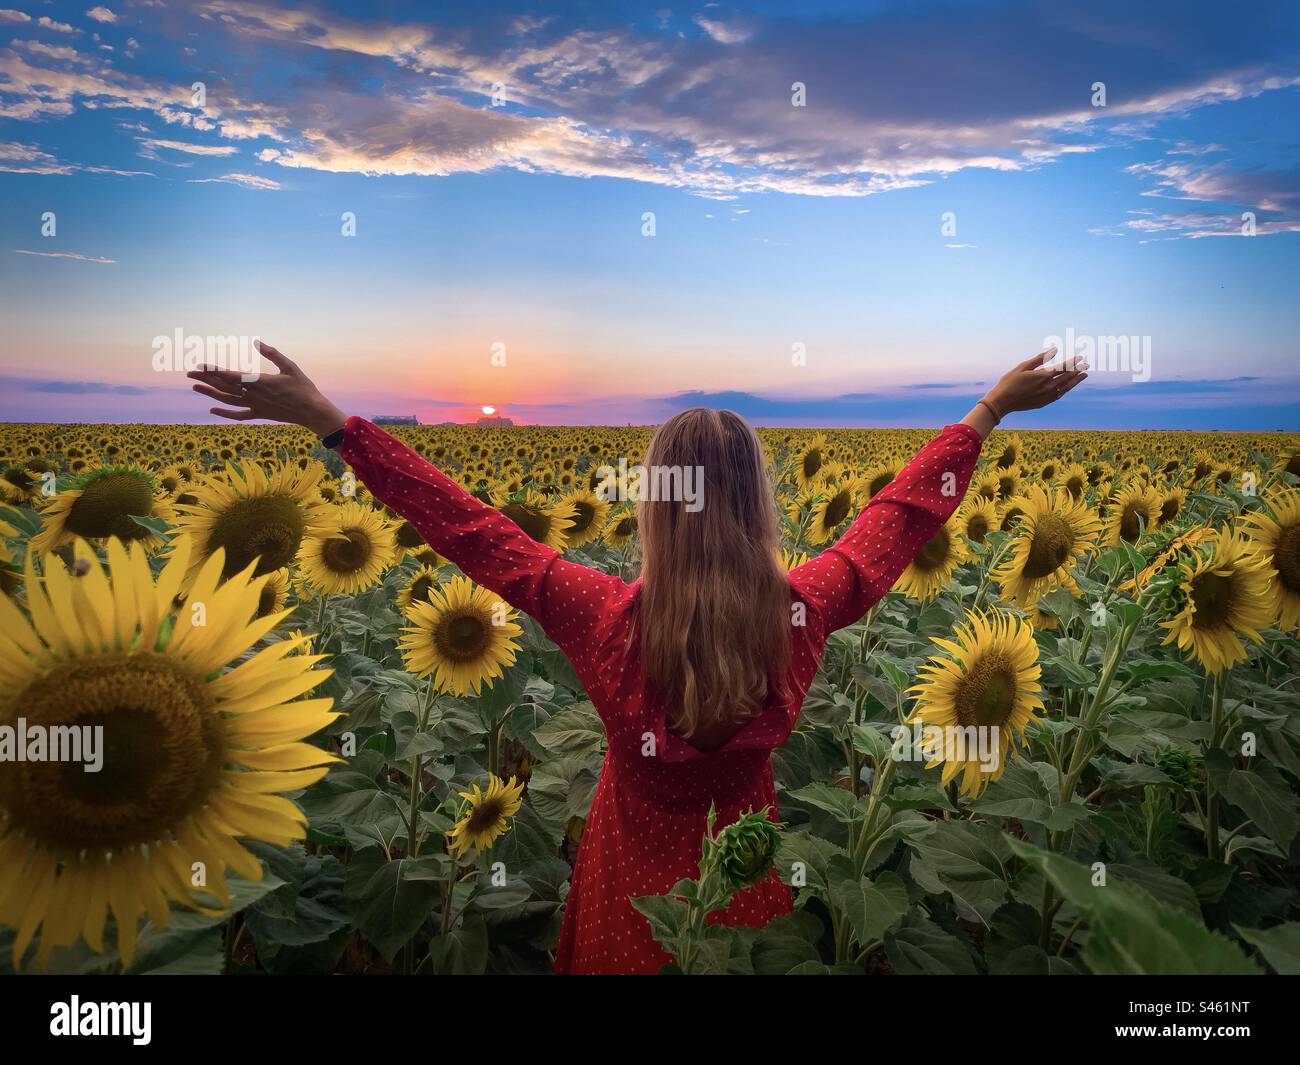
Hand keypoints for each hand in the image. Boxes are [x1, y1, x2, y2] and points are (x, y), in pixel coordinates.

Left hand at [187, 340, 347, 437]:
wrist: (312, 412)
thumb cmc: (303, 388)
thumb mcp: (290, 366)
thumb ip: (273, 353)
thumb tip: (257, 341)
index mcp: (259, 382)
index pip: (230, 375)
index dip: (214, 370)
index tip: (200, 365)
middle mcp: (253, 395)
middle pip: (224, 386)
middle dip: (206, 379)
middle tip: (189, 373)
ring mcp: (255, 406)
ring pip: (227, 400)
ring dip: (210, 394)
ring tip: (195, 387)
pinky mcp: (260, 414)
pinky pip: (238, 415)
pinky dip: (224, 413)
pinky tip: (212, 409)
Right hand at [984, 346, 1087, 416]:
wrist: (1002, 402)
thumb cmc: (1009, 382)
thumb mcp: (1023, 367)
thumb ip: (1040, 358)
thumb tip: (1054, 350)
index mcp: (1043, 376)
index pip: (1063, 367)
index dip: (1073, 362)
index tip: (1080, 357)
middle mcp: (1048, 387)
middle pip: (1067, 377)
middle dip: (1077, 370)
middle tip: (1086, 365)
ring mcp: (1046, 396)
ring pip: (1066, 387)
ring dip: (1075, 381)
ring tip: (1083, 375)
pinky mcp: (1043, 402)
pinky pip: (1059, 395)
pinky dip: (1066, 389)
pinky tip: (1068, 386)